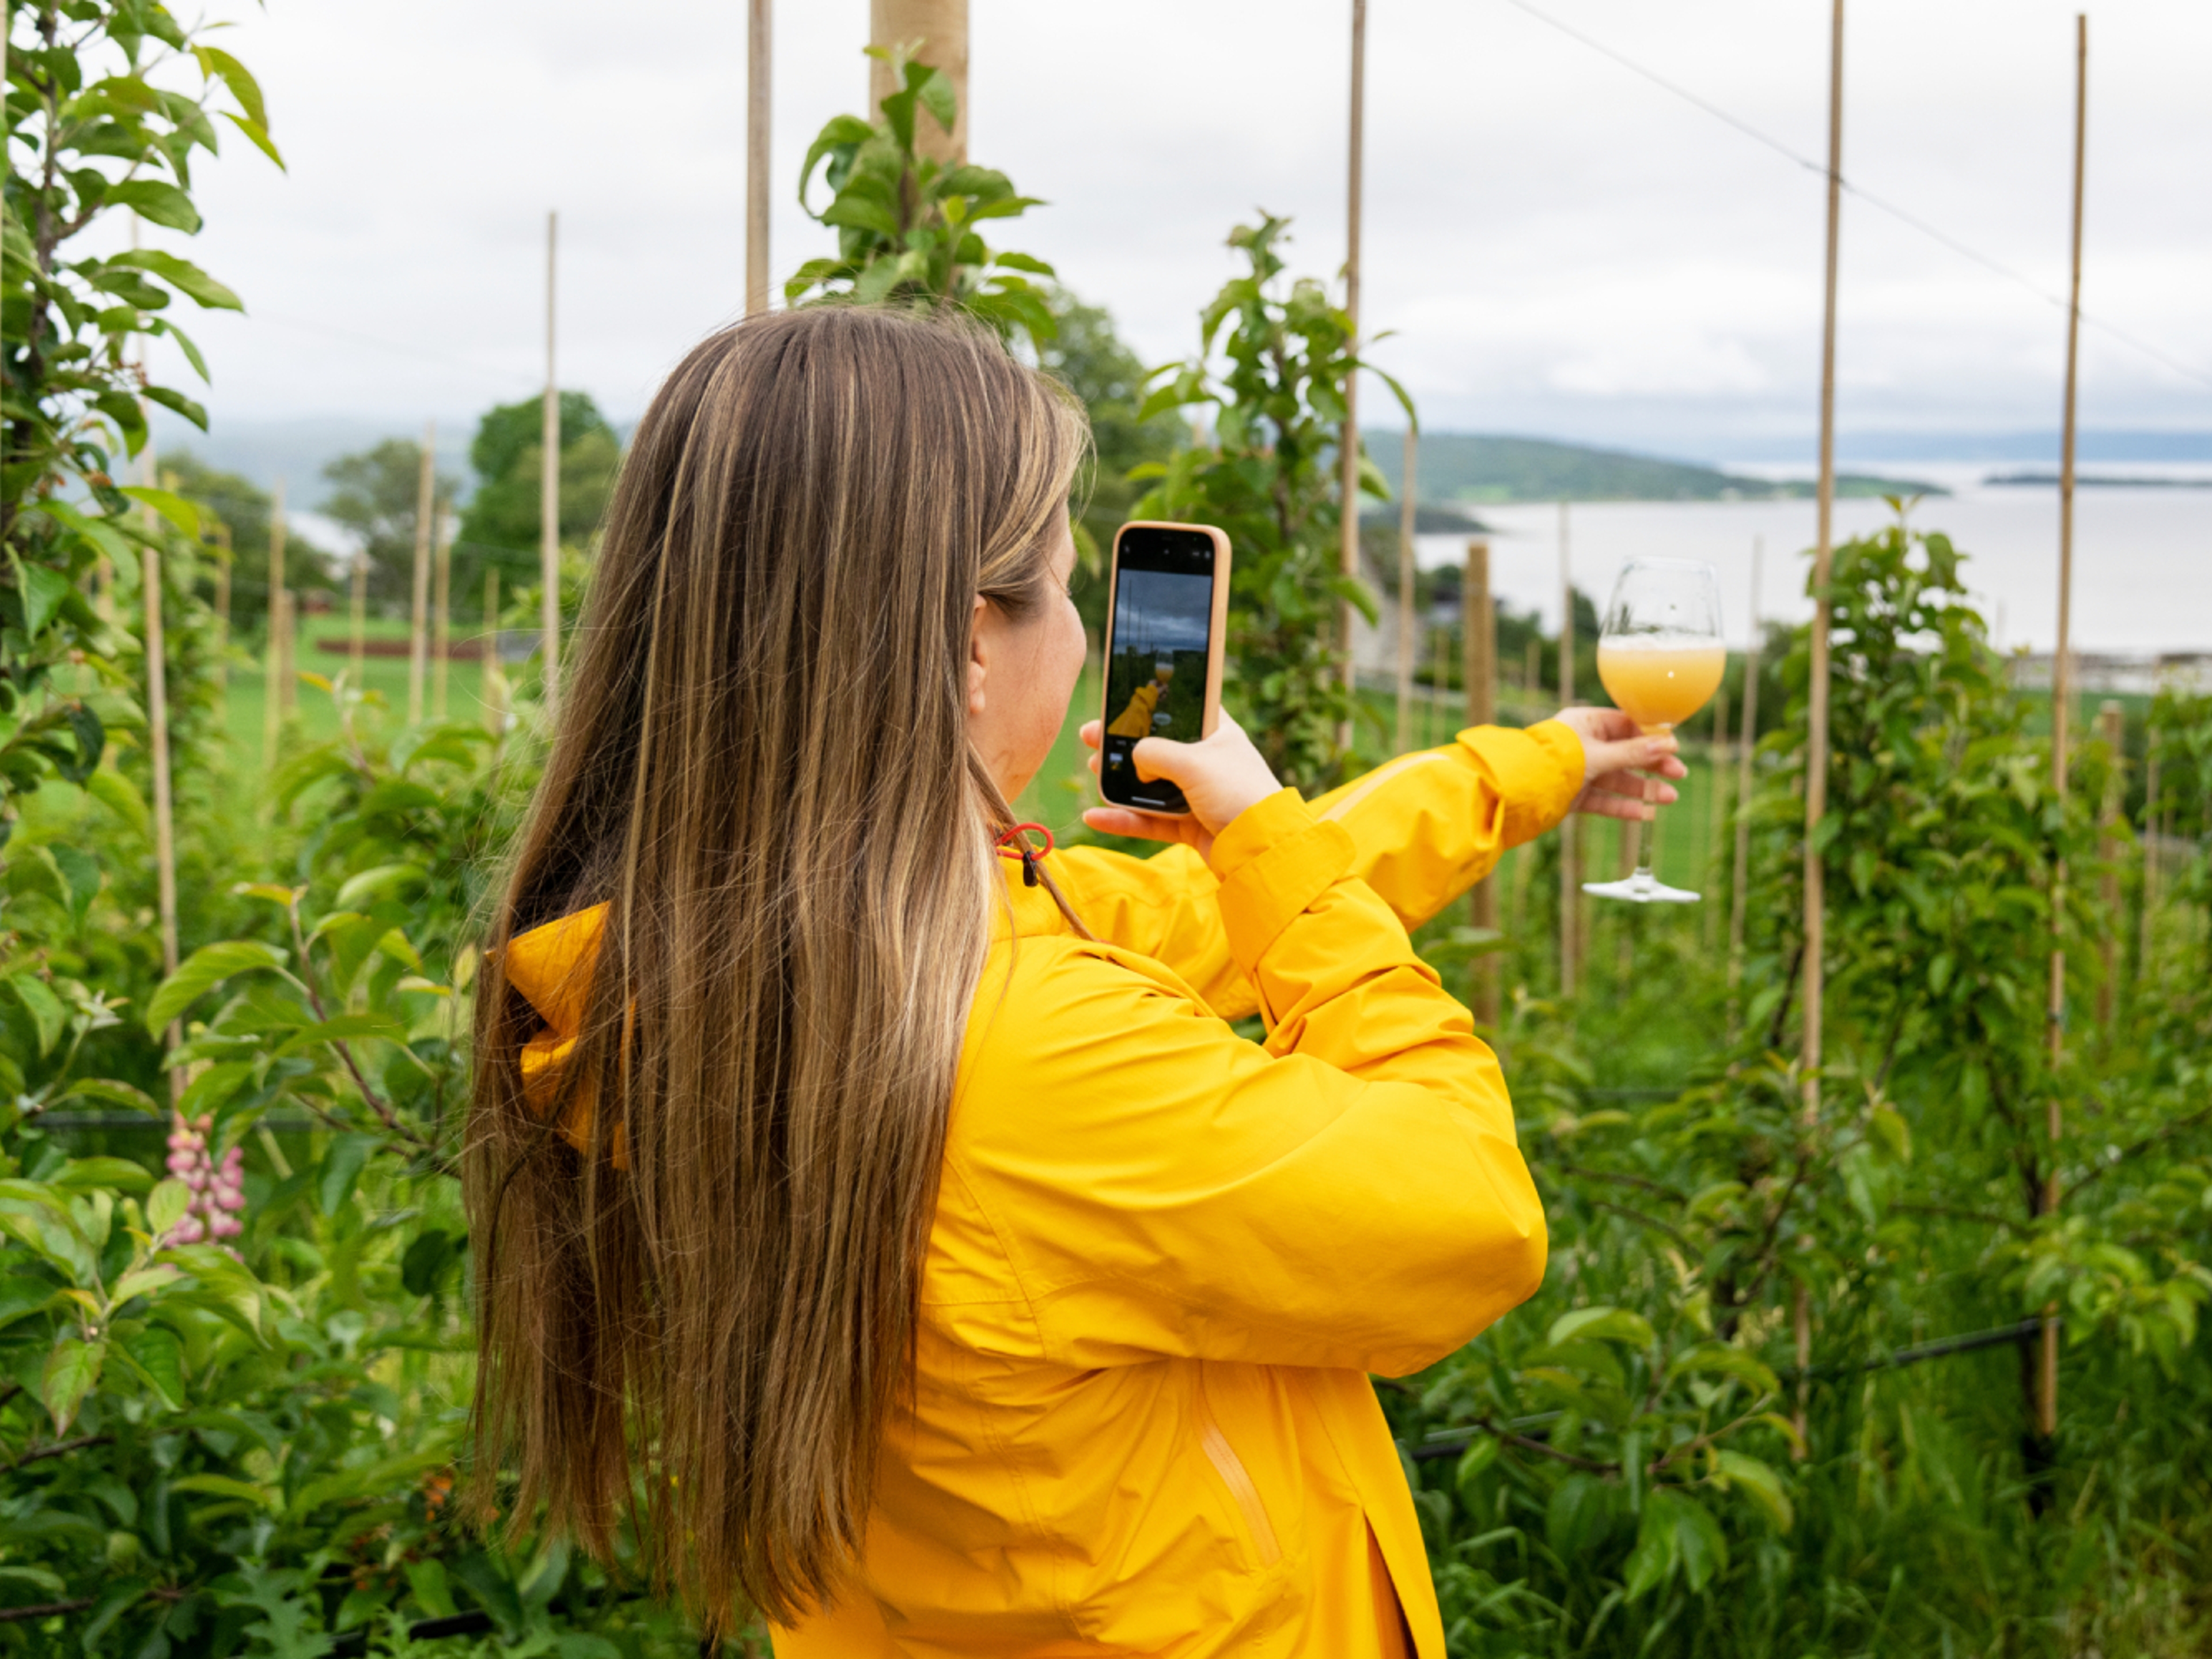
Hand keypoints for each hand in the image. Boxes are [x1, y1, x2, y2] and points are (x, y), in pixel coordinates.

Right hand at [1079, 712, 1281, 863]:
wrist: (1262, 848)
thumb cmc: (1237, 794)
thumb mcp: (1193, 762)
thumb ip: (1155, 752)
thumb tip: (1134, 759)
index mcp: (1216, 734)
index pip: (1178, 712)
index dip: (1148, 707)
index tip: (1117, 704)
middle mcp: (1205, 762)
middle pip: (1156, 748)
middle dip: (1122, 745)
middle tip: (1091, 738)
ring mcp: (1197, 794)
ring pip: (1149, 785)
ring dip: (1120, 780)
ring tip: (1093, 772)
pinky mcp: (1190, 825)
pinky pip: (1150, 820)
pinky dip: (1124, 820)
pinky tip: (1095, 817)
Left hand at [1550, 706, 1686, 821]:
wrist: (1518, 791)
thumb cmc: (1555, 762)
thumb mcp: (1599, 755)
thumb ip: (1633, 752)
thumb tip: (1669, 744)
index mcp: (1585, 723)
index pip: (1626, 726)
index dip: (1650, 738)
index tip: (1673, 749)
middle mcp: (1582, 745)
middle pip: (1625, 753)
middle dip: (1652, 765)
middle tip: (1679, 774)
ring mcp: (1578, 771)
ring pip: (1617, 779)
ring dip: (1643, 789)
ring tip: (1669, 798)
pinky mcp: (1573, 795)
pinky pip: (1603, 800)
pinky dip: (1623, 806)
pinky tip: (1646, 814)